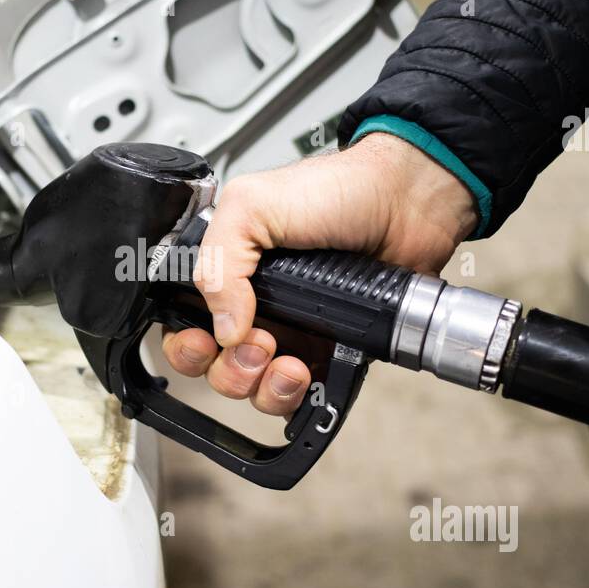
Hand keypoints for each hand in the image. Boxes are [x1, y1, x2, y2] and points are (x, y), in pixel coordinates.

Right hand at [160, 131, 478, 413]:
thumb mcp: (253, 206)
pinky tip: (305, 373)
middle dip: (227, 369)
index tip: (202, 341)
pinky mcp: (328, 353)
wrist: (406, 205)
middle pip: (213, 366)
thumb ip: (217, 263)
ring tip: (286, 360)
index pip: (183, 321)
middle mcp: (255, 305)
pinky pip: (296, 396)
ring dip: (260, 385)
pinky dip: (294, 396)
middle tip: (257, 344)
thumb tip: (222, 329)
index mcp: (228, 271)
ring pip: (251, 388)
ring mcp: (291, 332)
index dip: (184, 341)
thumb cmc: (338, 191)